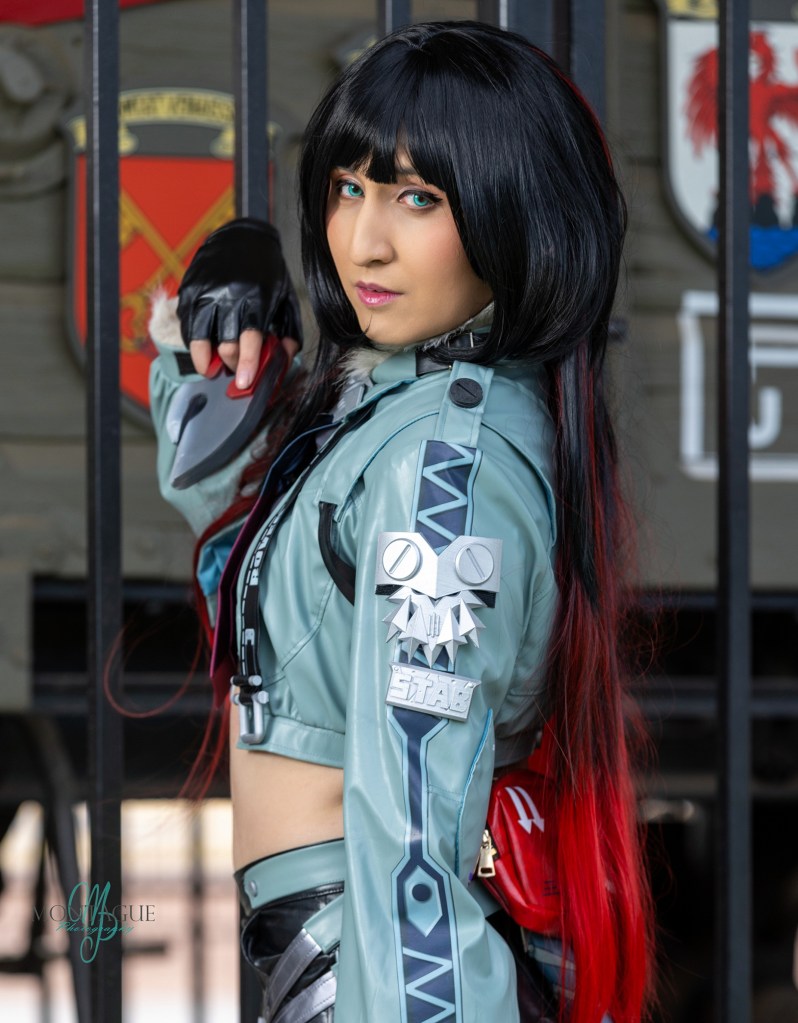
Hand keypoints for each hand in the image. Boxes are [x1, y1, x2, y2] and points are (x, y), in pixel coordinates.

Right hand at [177, 217, 302, 386]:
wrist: (242, 237)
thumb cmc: (268, 273)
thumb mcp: (287, 300)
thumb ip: (289, 333)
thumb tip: (282, 362)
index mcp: (256, 299)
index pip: (249, 340)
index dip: (246, 365)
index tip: (243, 383)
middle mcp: (228, 296)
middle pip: (225, 345)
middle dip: (231, 364)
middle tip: (234, 368)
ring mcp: (205, 292)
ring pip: (198, 339)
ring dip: (206, 360)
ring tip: (212, 366)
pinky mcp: (189, 290)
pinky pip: (187, 326)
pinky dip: (193, 342)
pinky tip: (203, 346)